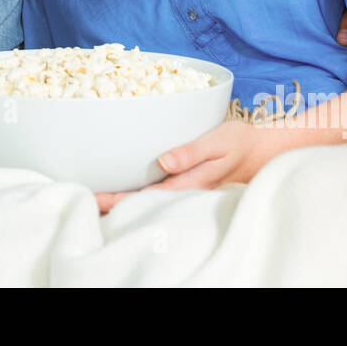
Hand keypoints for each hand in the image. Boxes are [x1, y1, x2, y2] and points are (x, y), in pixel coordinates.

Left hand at [95, 119, 263, 213]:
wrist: (261, 151)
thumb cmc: (239, 143)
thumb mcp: (218, 142)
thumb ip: (191, 152)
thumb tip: (163, 162)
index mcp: (188, 183)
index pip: (146, 197)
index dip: (119, 200)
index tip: (96, 198)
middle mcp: (183, 190)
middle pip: (143, 203)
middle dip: (114, 204)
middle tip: (85, 199)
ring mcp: (184, 188)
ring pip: (149, 198)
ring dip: (124, 198)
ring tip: (96, 196)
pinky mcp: (186, 182)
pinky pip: (158, 190)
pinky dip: (138, 191)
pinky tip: (125, 186)